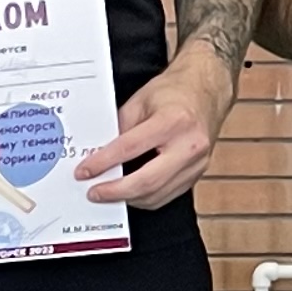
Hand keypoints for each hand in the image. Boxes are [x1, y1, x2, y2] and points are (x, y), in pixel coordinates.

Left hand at [78, 45, 236, 207]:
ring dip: (129, 198)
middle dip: (115, 191)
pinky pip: (168, 195)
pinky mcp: (198, 174)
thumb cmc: (176, 92)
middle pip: (147, 181)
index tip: (84, 172)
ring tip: (108, 194)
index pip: (130, 149)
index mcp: (174, 121)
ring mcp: (197, 163)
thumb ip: (120, 128)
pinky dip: (145, 198)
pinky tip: (131, 193)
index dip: (103, 163)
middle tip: (94, 192)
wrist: (207, 92)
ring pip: (157, 194)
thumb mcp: (141, 100)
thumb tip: (99, 153)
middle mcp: (189, 145)